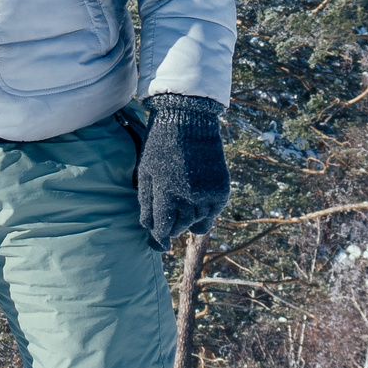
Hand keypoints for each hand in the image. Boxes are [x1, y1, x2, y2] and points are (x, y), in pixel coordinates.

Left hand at [139, 94, 227, 249]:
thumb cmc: (160, 147)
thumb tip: (149, 231)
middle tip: (168, 218)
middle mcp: (189, 198)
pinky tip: (195, 200)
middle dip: (171, 227)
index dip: (158, 241)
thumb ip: (146, 204)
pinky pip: (213, 214)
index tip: (158, 246)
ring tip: (181, 206)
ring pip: (198, 225)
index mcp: (166, 194)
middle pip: (179, 229)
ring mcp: (208, 195)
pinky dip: (204, 212)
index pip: (163, 230)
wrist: (189, 122)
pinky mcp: (221, 191)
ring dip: (188, 221)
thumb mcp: (145, 174)